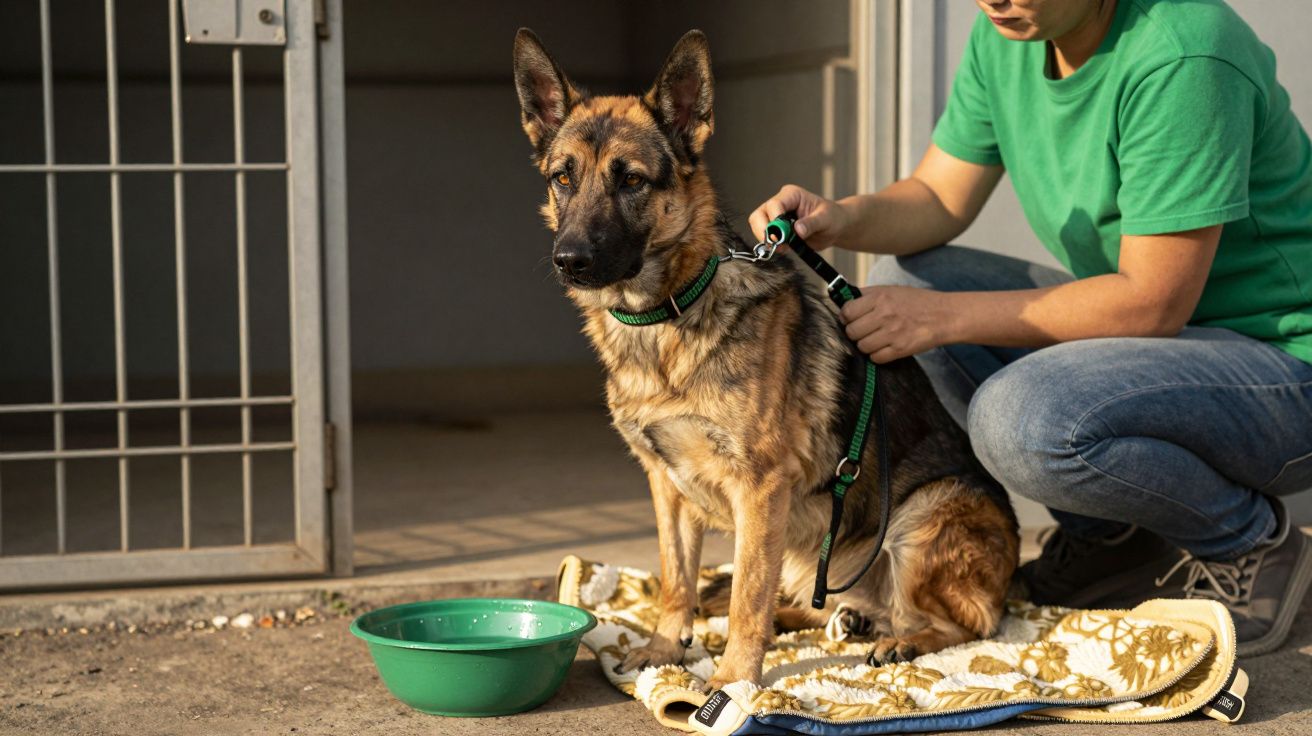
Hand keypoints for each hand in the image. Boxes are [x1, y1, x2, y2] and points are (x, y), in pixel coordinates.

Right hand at [748, 184, 850, 247]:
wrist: (833, 228)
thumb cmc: (832, 218)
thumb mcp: (826, 219)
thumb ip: (812, 223)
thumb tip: (797, 230)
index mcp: (791, 195)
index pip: (774, 205)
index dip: (774, 221)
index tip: (780, 236)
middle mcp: (780, 204)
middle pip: (759, 215)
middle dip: (765, 231)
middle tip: (778, 244)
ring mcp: (775, 217)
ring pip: (758, 227)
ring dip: (767, 240)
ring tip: (784, 247)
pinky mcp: (775, 230)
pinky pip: (764, 238)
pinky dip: (771, 245)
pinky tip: (785, 248)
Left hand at [840, 286, 955, 362]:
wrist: (945, 315)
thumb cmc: (917, 302)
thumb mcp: (892, 290)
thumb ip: (868, 295)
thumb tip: (844, 302)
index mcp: (880, 297)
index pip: (847, 311)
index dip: (846, 317)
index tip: (851, 319)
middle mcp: (884, 314)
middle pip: (852, 331)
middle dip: (855, 333)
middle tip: (864, 331)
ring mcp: (892, 333)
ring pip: (862, 346)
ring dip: (866, 345)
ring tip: (876, 339)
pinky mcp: (901, 349)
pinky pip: (876, 358)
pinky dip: (878, 355)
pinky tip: (885, 347)